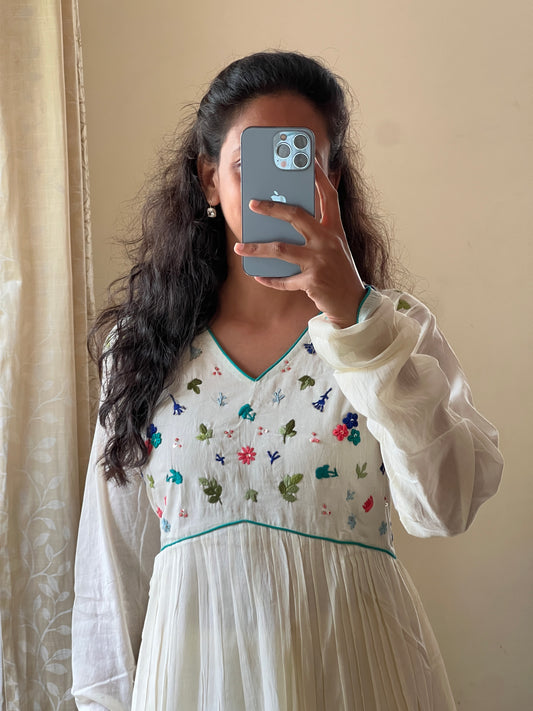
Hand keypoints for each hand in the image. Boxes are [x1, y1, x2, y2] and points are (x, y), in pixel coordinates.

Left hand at [234, 160, 365, 328]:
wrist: (352, 302)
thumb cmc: (339, 271)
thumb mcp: (334, 247)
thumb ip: (316, 233)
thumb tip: (283, 222)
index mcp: (335, 229)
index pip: (329, 196)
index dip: (319, 176)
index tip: (308, 159)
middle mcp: (328, 241)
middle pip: (296, 216)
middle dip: (271, 208)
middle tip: (252, 204)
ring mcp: (320, 261)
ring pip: (281, 249)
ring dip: (256, 249)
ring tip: (239, 249)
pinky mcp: (312, 281)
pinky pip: (283, 280)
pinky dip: (269, 279)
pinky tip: (257, 276)